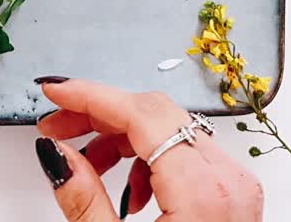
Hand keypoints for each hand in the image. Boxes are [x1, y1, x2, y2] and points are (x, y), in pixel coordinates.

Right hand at [33, 77, 263, 220]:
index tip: (52, 91)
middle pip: (156, 113)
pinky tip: (124, 189)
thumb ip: (82, 197)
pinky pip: (187, 154)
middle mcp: (230, 181)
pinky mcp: (234, 199)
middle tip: (54, 127)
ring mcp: (237, 189)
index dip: (89, 96)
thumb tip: (57, 153)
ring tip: (84, 162)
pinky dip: (149, 158)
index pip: (140, 113)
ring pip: (171, 130)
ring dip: (121, 136)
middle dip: (98, 114)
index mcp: (204, 192)